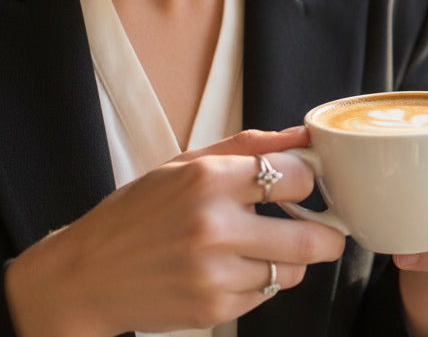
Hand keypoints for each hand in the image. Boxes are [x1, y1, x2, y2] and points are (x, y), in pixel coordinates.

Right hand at [6, 129, 345, 335]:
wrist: (84, 276)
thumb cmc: (136, 214)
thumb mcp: (184, 164)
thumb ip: (249, 146)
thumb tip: (303, 136)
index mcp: (208, 180)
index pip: (297, 176)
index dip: (306, 180)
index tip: (301, 185)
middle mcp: (214, 227)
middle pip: (311, 237)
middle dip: (327, 234)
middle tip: (324, 230)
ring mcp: (214, 273)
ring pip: (292, 271)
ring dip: (289, 261)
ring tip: (261, 248)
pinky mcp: (213, 308)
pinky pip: (265, 295)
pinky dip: (260, 283)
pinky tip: (231, 269)